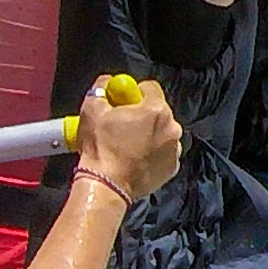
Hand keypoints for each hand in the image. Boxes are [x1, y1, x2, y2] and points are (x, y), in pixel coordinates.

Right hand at [71, 74, 185, 202]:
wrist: (106, 186)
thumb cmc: (100, 147)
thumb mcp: (93, 109)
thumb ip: (101, 88)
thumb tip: (107, 82)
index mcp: (157, 110)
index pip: (150, 87)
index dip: (134, 92)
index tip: (123, 101)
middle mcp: (172, 128)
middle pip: (158, 111)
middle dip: (143, 115)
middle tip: (122, 125)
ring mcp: (174, 150)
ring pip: (162, 133)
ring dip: (149, 135)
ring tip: (127, 145)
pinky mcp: (172, 168)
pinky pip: (163, 153)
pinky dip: (152, 154)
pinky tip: (135, 159)